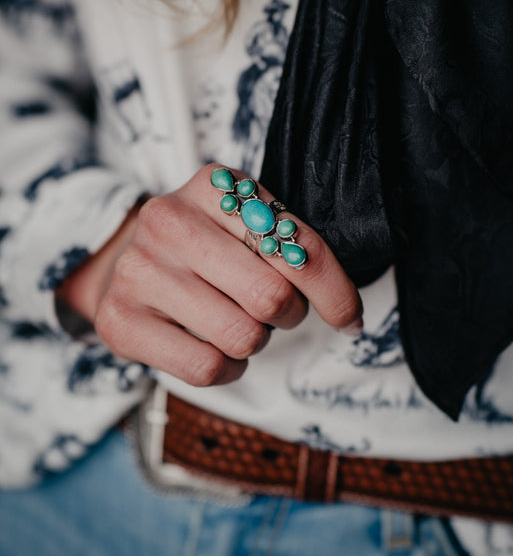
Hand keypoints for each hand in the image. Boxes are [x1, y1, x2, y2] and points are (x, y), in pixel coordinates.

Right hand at [57, 164, 362, 385]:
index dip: (334, 291)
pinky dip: (226, 369)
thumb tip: (349, 315)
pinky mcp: (120, 320)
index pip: (297, 247)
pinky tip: (214, 347)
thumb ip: (294, 249)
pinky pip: (206, 369)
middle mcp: (169, 221)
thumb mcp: (246, 226)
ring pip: (241, 337)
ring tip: (235, 320)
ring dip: (254, 341)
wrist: (122, 262)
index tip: (347, 316)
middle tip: (275, 310)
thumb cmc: (203, 247)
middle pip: (271, 297)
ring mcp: (139, 270)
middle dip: (288, 314)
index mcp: (213, 187)